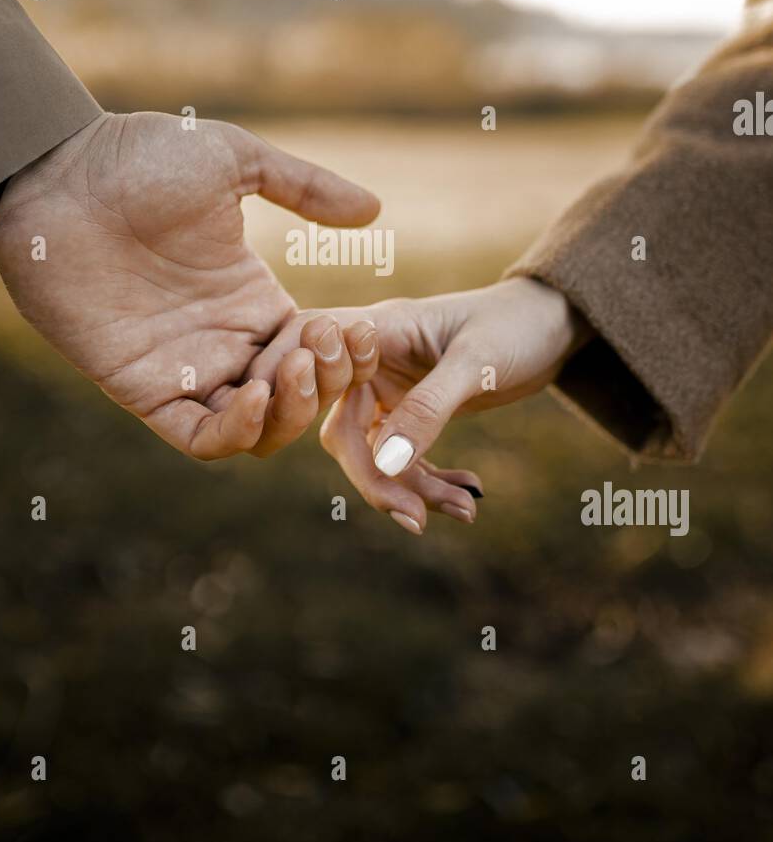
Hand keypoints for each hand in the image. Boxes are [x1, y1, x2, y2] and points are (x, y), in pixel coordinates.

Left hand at [0, 111, 380, 459]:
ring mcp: (187, 369)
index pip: (318, 353)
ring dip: (290, 414)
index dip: (343, 354)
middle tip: (319, 347)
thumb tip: (372, 210)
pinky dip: (235, 433)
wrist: (58, 174)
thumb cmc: (140, 157)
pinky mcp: (144, 388)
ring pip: (258, 431)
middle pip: (297, 400)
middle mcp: (225, 341)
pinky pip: (199, 438)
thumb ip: (305, 187)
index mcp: (252, 298)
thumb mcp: (236, 161)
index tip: (349, 328)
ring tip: (293, 368)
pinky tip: (254, 395)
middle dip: (325, 384)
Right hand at [249, 278, 588, 531]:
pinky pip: (403, 460)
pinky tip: (469, 490)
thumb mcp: (477, 363)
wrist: (553, 322)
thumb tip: (385, 462)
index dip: (292, 403)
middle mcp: (371, 360)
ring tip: (465, 508)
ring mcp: (389, 388)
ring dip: (412, 489)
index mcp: (375, 330)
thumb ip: (429, 408)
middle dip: (377, 480)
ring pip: (376, 456)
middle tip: (415, 519)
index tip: (288, 443)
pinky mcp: (410, 412)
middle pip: (343, 431)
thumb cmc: (516, 323)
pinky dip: (429, 483)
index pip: (312, 366)